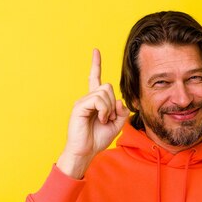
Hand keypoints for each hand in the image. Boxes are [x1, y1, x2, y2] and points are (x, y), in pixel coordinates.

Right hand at [57, 49, 129, 177]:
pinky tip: (100, 119)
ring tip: (103, 120)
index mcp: (95, 101)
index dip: (96, 64)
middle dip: (113, 103)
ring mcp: (82, 101)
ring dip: (109, 108)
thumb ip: (122, 111)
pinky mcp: (79, 106)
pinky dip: (104, 110)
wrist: (85, 151)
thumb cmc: (98, 139)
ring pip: (104, 93)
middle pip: (108, 86)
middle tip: (109, 118)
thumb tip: (119, 101)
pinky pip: (98, 100)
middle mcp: (87, 98)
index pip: (95, 78)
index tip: (96, 50)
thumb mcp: (117, 124)